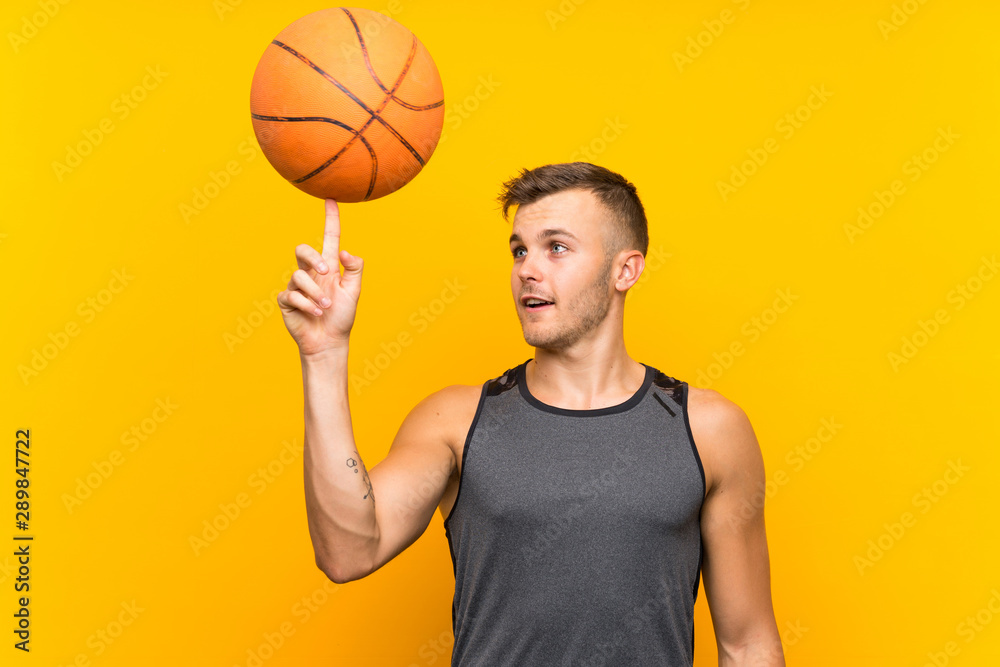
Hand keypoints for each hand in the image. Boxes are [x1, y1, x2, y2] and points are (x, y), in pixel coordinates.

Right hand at [277, 199, 363, 355]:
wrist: (329, 341)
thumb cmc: (342, 316)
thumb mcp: (354, 292)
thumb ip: (354, 270)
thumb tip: (344, 251)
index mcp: (329, 267)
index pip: (329, 238)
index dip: (331, 219)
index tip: (331, 200)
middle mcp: (311, 273)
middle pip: (302, 250)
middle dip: (312, 258)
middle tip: (327, 273)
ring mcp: (297, 286)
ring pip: (299, 277)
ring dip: (316, 294)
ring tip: (325, 308)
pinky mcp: (287, 301)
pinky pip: (291, 295)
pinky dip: (306, 305)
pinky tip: (315, 314)